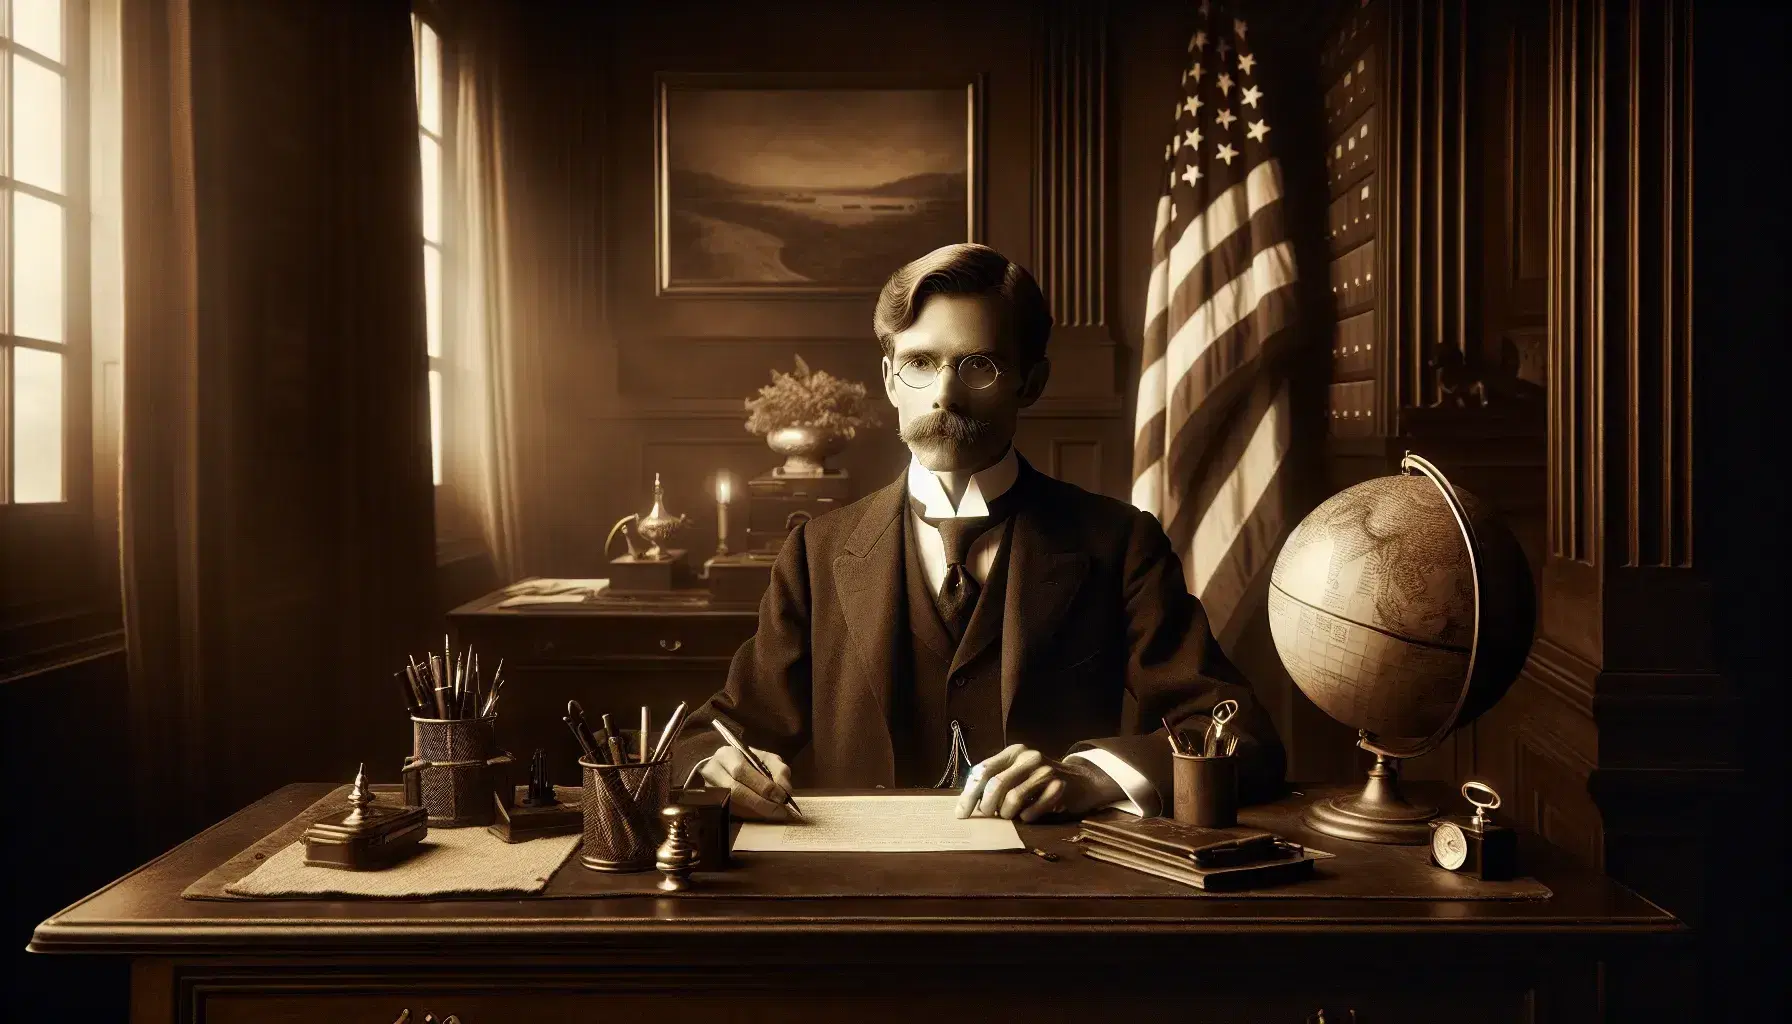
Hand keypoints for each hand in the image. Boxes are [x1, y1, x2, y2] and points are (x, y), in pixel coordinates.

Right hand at [698, 744, 795, 821]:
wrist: (725, 769)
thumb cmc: (748, 763)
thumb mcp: (766, 759)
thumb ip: (779, 771)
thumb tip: (785, 791)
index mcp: (726, 755)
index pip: (742, 770)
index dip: (763, 786)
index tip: (781, 797)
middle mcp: (712, 772)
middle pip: (735, 790)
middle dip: (760, 802)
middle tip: (779, 811)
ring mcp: (708, 789)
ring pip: (731, 805)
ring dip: (754, 812)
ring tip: (773, 815)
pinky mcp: (708, 805)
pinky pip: (729, 814)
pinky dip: (747, 817)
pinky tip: (760, 817)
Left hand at [954, 744, 1125, 822]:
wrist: (1080, 780)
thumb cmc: (1039, 780)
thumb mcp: (1017, 772)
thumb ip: (995, 781)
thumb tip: (967, 803)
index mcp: (1013, 752)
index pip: (982, 770)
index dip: (969, 794)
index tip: (961, 814)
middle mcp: (1028, 757)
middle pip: (995, 784)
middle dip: (986, 806)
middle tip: (988, 816)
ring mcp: (1045, 771)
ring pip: (1013, 798)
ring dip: (1006, 814)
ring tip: (1010, 816)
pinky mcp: (1059, 787)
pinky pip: (1033, 810)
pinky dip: (1026, 818)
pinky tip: (1028, 816)